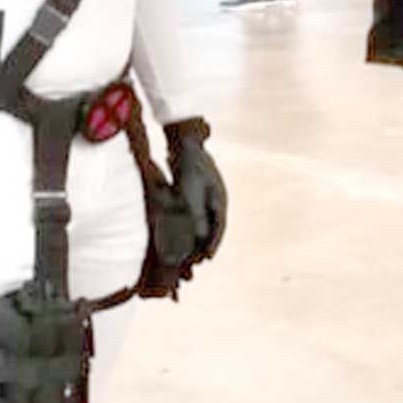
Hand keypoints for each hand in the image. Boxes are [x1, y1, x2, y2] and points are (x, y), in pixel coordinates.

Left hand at [166, 121, 227, 259]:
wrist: (183, 142)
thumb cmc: (187, 167)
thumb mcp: (190, 194)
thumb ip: (195, 216)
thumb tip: (199, 238)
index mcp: (220, 199)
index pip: (219, 227)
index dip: (213, 244)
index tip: (207, 259)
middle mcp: (216, 198)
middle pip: (214, 226)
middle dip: (207, 244)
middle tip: (200, 261)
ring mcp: (208, 193)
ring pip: (205, 220)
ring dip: (199, 236)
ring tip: (191, 251)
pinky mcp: (196, 189)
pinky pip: (196, 212)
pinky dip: (191, 224)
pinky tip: (182, 231)